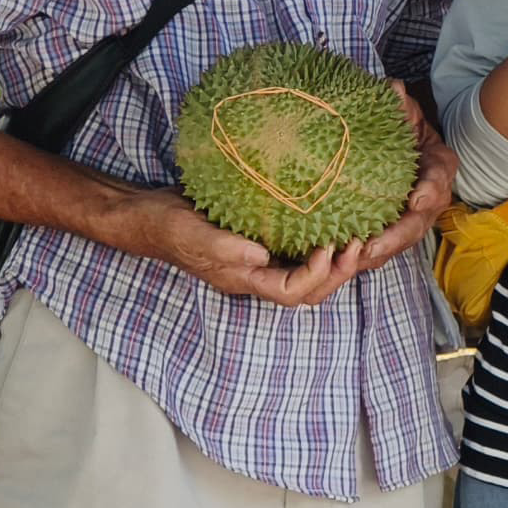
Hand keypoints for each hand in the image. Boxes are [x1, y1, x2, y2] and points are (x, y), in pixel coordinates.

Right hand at [107, 187, 384, 305]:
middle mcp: (257, 274)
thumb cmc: (167, 226)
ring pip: (306, 271)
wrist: (149, 213)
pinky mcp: (261, 238)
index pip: (291, 294)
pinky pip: (296, 248)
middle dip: (338, 273)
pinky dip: (318, 239)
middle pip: (308, 289)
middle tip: (358, 244)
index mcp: (244, 280)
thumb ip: (226, 249)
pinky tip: (332, 218)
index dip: (317, 276)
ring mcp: (260, 259)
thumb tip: (262, 257)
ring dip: (334, 259)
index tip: (331, 248)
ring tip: (355, 235)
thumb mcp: (193, 234)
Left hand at [350, 82, 458, 268]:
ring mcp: (414, 216)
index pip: (439, 177)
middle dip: (396, 237)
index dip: (430, 189)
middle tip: (372, 247)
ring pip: (401, 241)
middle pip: (419, 222)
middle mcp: (431, 196)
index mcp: (438, 165)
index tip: (416, 198)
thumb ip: (398, 104)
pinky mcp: (395, 228)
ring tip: (354, 259)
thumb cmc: (403, 127)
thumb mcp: (403, 111)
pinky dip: (367, 255)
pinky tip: (344, 259)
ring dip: (379, 253)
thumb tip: (392, 89)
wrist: (403, 143)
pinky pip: (385, 245)